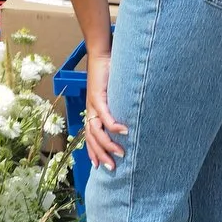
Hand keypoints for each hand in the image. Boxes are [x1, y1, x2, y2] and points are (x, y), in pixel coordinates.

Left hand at [82, 50, 126, 171]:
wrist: (102, 55)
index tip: (98, 167)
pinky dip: (114, 124)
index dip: (93, 152)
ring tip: (120, 153)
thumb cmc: (110, 74)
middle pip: (92, 139)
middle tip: (111, 167)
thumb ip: (119, 107)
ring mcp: (93, 104)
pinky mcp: (98, 96)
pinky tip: (123, 131)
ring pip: (97, 131)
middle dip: (101, 155)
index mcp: (93, 112)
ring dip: (108, 144)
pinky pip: (105, 115)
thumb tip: (132, 120)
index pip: (90, 137)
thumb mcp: (114, 95)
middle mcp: (90, 111)